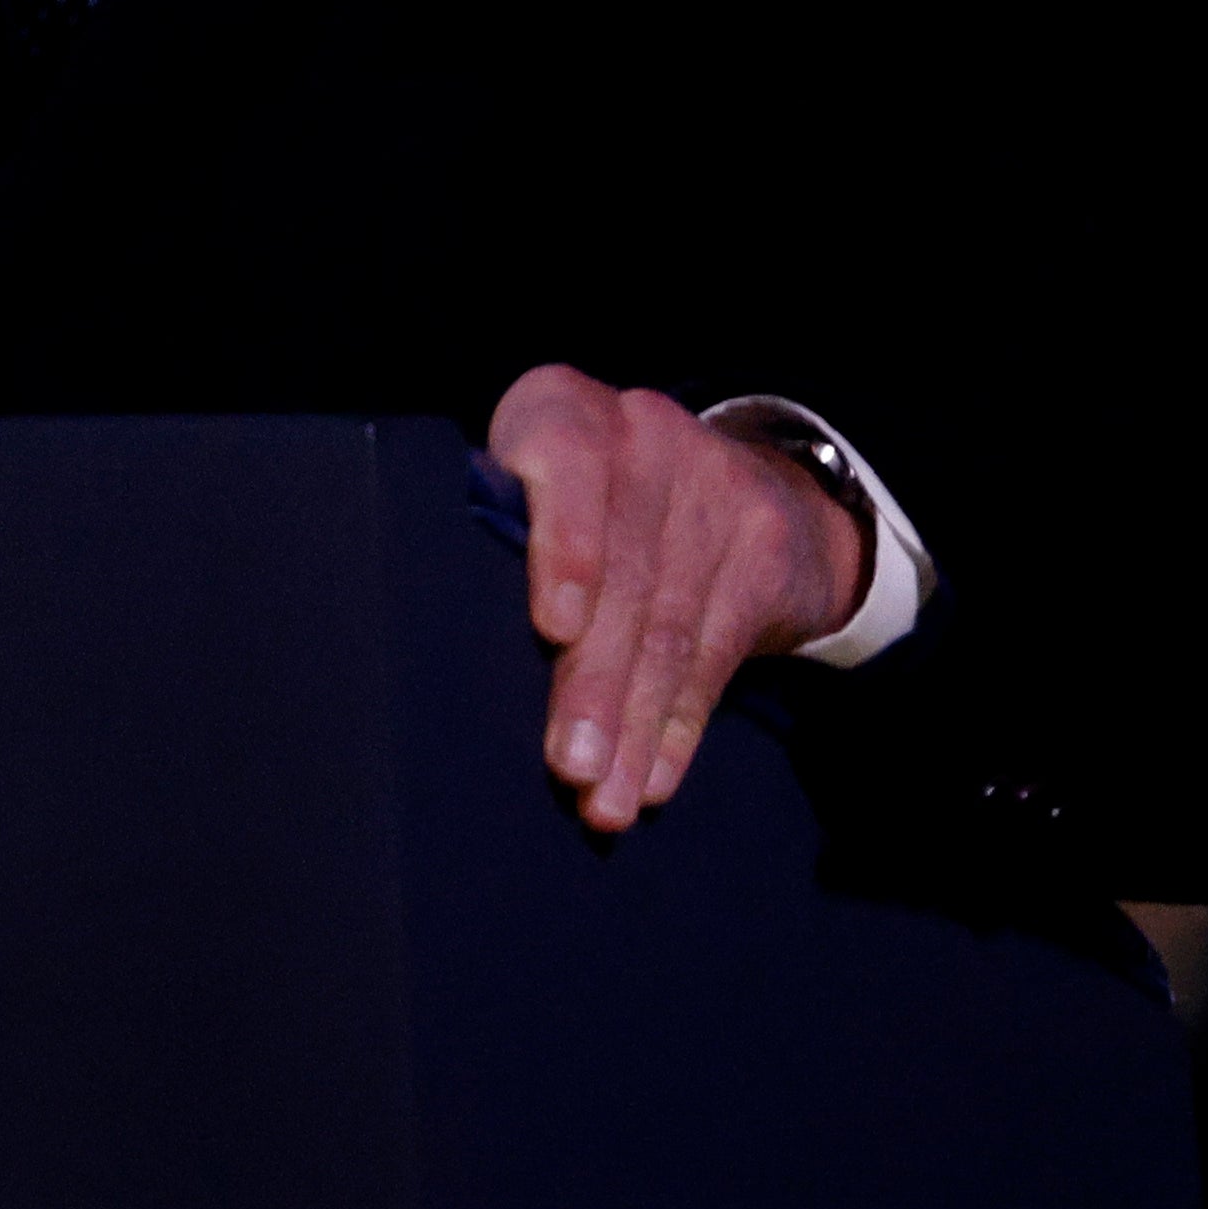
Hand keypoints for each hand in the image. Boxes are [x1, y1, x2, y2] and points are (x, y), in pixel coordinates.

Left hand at [492, 365, 869, 833]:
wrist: (740, 479)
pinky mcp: (765, 538)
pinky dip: (681, 724)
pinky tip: (658, 777)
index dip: (562, 548)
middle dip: (592, 682)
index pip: (562, 463)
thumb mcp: (535, 489)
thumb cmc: (584, 505)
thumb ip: (498, 542)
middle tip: (570, 766)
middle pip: (622, 573)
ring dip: (635, 725)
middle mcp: (638, 429)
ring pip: (668, 624)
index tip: (553, 629)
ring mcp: (711, 479)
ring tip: (607, 799)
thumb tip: (443, 670)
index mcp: (558, 409)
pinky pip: (717, 649)